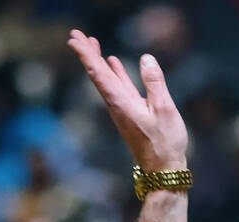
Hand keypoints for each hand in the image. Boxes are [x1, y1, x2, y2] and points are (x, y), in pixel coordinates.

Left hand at [68, 29, 187, 170]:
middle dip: (87, 53)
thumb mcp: (164, 109)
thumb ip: (154, 82)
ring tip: (93, 44)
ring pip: (106, 80)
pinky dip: (113, 73)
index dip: (85, 54)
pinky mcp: (130, 114)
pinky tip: (114, 64)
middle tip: (76, 34)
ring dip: (99, 61)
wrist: (164, 170)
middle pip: (98, 74)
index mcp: (121, 102)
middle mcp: (117, 105)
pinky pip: (117, 88)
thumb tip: (146, 58)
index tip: (73, 39)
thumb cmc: (165, 143)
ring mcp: (123, 110)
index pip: (98, 73)